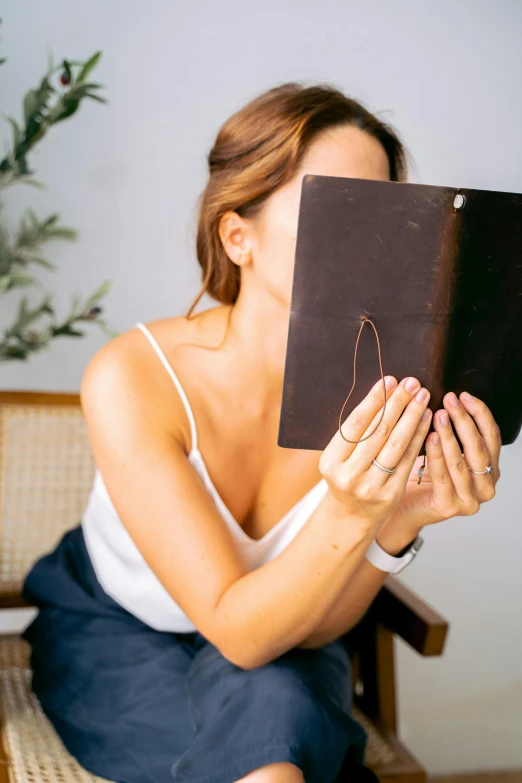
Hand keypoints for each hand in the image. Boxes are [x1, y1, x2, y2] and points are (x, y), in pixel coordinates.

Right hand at [319, 374, 431, 529]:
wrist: (352, 515)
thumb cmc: (347, 474)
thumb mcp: (340, 455)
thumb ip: (356, 431)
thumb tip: (384, 392)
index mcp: (331, 461)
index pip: (356, 424)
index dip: (375, 401)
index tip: (390, 381)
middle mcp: (349, 475)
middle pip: (378, 432)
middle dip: (397, 403)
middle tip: (412, 383)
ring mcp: (371, 487)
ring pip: (396, 444)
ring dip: (412, 416)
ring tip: (422, 396)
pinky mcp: (391, 494)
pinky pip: (408, 459)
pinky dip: (419, 436)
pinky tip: (426, 419)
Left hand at [377, 390, 500, 539]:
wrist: (404, 507)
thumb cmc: (422, 474)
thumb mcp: (444, 450)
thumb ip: (453, 431)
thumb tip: (449, 396)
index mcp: (490, 469)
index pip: (492, 436)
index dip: (479, 414)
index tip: (463, 395)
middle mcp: (486, 486)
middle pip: (480, 447)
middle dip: (465, 420)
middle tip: (450, 400)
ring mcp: (470, 500)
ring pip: (462, 462)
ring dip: (450, 435)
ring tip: (439, 415)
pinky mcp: (450, 507)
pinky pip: (444, 476)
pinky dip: (436, 455)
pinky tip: (429, 437)